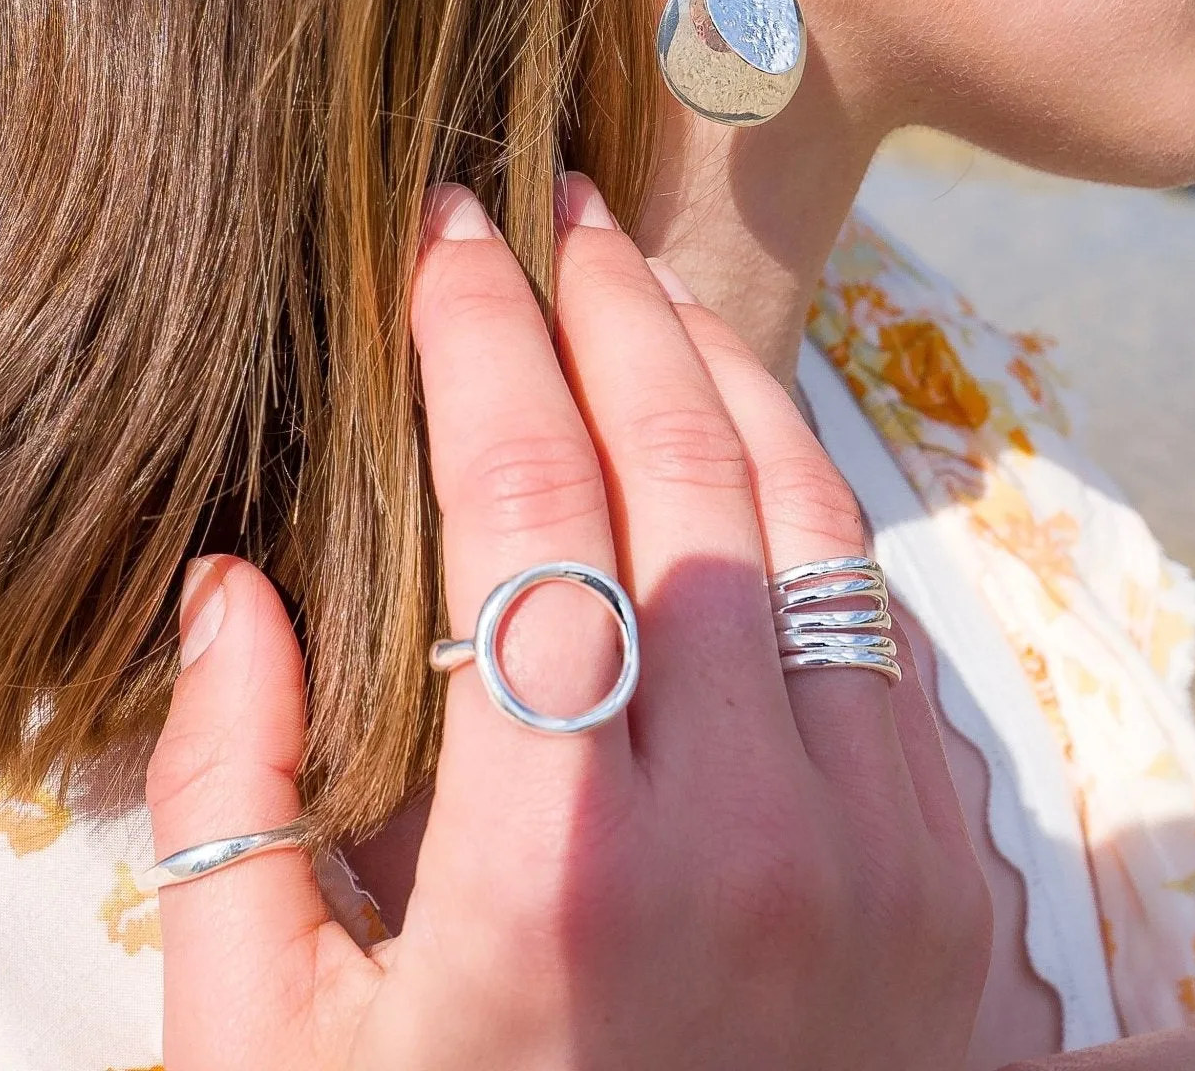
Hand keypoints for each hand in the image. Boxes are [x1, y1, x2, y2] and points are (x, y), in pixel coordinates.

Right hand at [147, 176, 990, 1068]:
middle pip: (694, 478)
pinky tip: (740, 456)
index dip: (480, 342)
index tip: (443, 234)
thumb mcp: (272, 1067)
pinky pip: (884, 628)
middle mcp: (757, 846)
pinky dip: (807, 510)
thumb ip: (230, 815)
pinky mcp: (963, 883)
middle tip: (554, 209)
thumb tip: (233, 589)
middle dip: (612, 313)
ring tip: (643, 292)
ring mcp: (891, 860)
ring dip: (728, 380)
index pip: (528, 513)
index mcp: (563, 886)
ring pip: (820, 525)